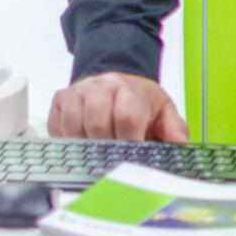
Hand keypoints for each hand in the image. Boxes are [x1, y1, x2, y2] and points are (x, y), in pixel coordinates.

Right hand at [47, 71, 188, 141]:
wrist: (117, 80)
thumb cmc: (138, 99)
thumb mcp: (162, 109)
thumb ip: (174, 128)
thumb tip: (180, 145)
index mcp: (128, 88)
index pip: (126, 116)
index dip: (129, 141)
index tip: (132, 155)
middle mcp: (100, 86)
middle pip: (97, 123)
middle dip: (106, 146)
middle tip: (113, 156)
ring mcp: (77, 92)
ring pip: (73, 126)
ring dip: (85, 144)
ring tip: (97, 149)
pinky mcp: (60, 100)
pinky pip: (56, 126)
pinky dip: (66, 140)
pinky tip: (80, 142)